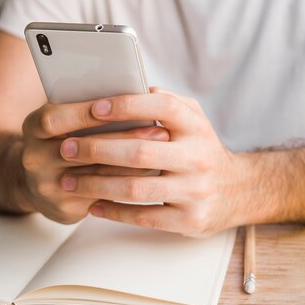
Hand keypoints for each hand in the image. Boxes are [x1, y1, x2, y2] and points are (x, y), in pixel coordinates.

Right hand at [20, 101, 168, 223]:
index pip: (55, 119)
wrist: (41, 180)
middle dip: (123, 139)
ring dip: (134, 163)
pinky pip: (101, 197)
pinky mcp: (63, 209)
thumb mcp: (69, 117)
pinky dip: (128, 184)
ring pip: (95, 175)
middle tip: (160, 130)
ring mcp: (46, 186)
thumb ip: (93, 107)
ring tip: (164, 151)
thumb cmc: (69, 136)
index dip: (84, 114)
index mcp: (34, 127)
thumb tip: (138, 94)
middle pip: (80, 149)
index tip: (118, 107)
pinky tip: (153, 175)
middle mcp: (34, 158)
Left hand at [58, 88, 242, 236]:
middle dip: (96, 150)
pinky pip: (143, 217)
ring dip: (95, 185)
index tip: (93, 109)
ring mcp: (195, 190)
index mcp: (196, 126)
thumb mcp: (194, 119)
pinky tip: (92, 206)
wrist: (238, 191)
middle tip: (65, 149)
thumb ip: (166, 102)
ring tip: (68, 181)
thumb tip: (130, 86)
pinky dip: (113, 211)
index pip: (162, 107)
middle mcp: (197, 156)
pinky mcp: (190, 219)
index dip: (126, 106)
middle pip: (140, 152)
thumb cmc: (202, 148)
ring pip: (136, 188)